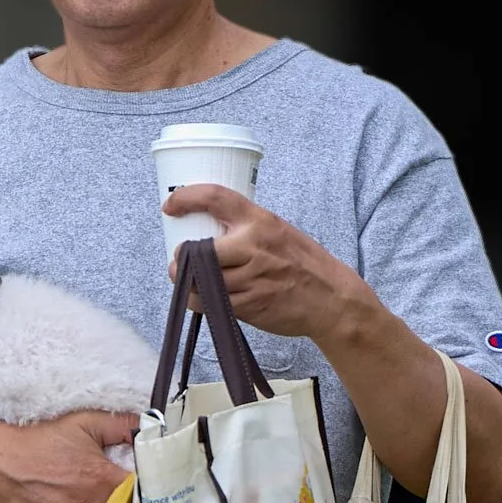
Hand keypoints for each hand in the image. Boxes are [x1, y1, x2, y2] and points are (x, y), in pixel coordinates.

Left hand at [161, 184, 364, 340]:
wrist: (332, 299)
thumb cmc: (303, 263)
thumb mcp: (279, 231)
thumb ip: (247, 229)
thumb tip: (207, 230)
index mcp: (260, 220)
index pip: (215, 197)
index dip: (186, 198)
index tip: (170, 206)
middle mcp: (254, 246)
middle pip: (199, 250)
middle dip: (181, 258)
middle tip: (179, 261)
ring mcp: (252, 277)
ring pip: (201, 281)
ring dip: (188, 284)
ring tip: (190, 282)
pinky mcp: (250, 305)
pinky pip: (211, 303)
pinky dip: (201, 302)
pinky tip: (204, 298)